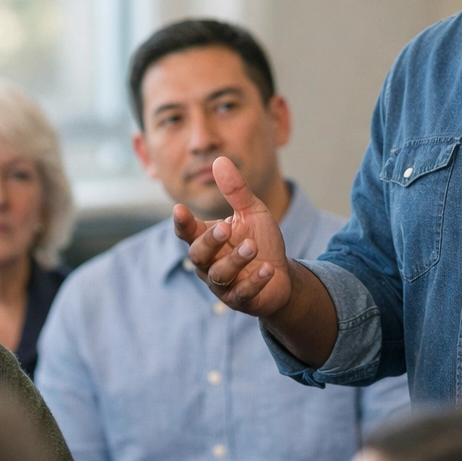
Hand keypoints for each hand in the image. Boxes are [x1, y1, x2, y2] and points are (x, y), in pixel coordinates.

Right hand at [174, 157, 292, 316]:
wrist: (282, 275)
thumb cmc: (261, 241)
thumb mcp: (252, 212)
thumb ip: (236, 190)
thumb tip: (220, 160)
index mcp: (207, 240)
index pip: (187, 232)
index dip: (182, 223)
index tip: (179, 210)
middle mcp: (209, 264)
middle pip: (198, 255)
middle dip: (209, 241)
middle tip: (224, 227)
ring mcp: (223, 284)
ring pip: (219, 275)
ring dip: (235, 260)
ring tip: (252, 246)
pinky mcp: (241, 299)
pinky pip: (242, 293)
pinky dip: (255, 281)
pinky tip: (268, 268)